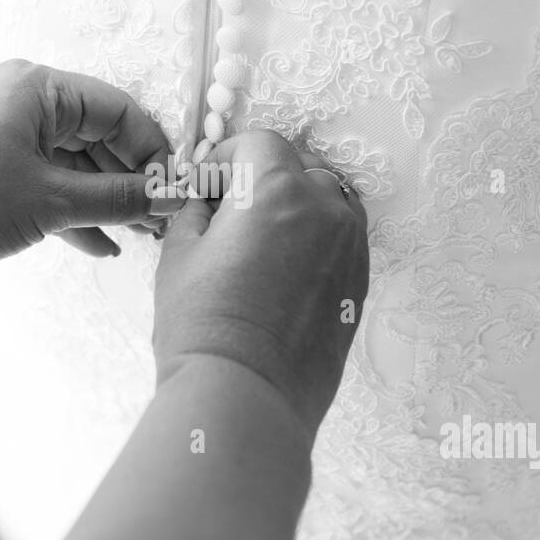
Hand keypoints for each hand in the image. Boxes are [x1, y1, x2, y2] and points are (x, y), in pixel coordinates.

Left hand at [0, 60, 171, 265]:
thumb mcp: (52, 201)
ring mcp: (2, 131)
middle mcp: (21, 100)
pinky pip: (44, 178)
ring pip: (71, 161)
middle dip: (130, 181)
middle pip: (95, 136)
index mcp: (37, 88)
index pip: (117, 110)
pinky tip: (100, 244)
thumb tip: (170, 196)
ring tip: (137, 237)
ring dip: (104, 201)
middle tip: (160, 220)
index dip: (151, 151)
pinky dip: (71, 208)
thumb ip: (117, 198)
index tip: (173, 189)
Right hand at [153, 131, 368, 438]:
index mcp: (277, 189)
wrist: (245, 397)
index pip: (260, 143)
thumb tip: (207, 201)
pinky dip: (316, 241)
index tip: (208, 184)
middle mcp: (325, 209)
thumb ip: (196, 212)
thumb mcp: (178, 254)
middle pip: (298, 168)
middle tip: (227, 213)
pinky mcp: (360, 283)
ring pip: (328, 202)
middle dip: (263, 180)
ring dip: (296, 208)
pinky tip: (282, 272)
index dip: (228, 157)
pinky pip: (341, 240)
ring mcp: (350, 247)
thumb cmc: (204, 328)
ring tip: (259, 244)